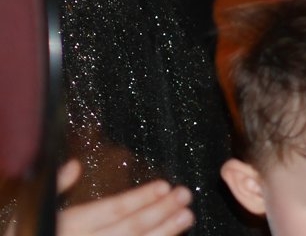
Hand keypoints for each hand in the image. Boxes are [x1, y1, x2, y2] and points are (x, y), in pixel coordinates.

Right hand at [55, 160, 193, 235]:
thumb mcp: (32, 213)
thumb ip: (56, 189)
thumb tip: (75, 164)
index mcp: (70, 226)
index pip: (113, 209)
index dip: (140, 197)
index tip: (165, 185)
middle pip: (131, 228)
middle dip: (161, 211)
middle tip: (185, 196)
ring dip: (164, 232)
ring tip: (186, 217)